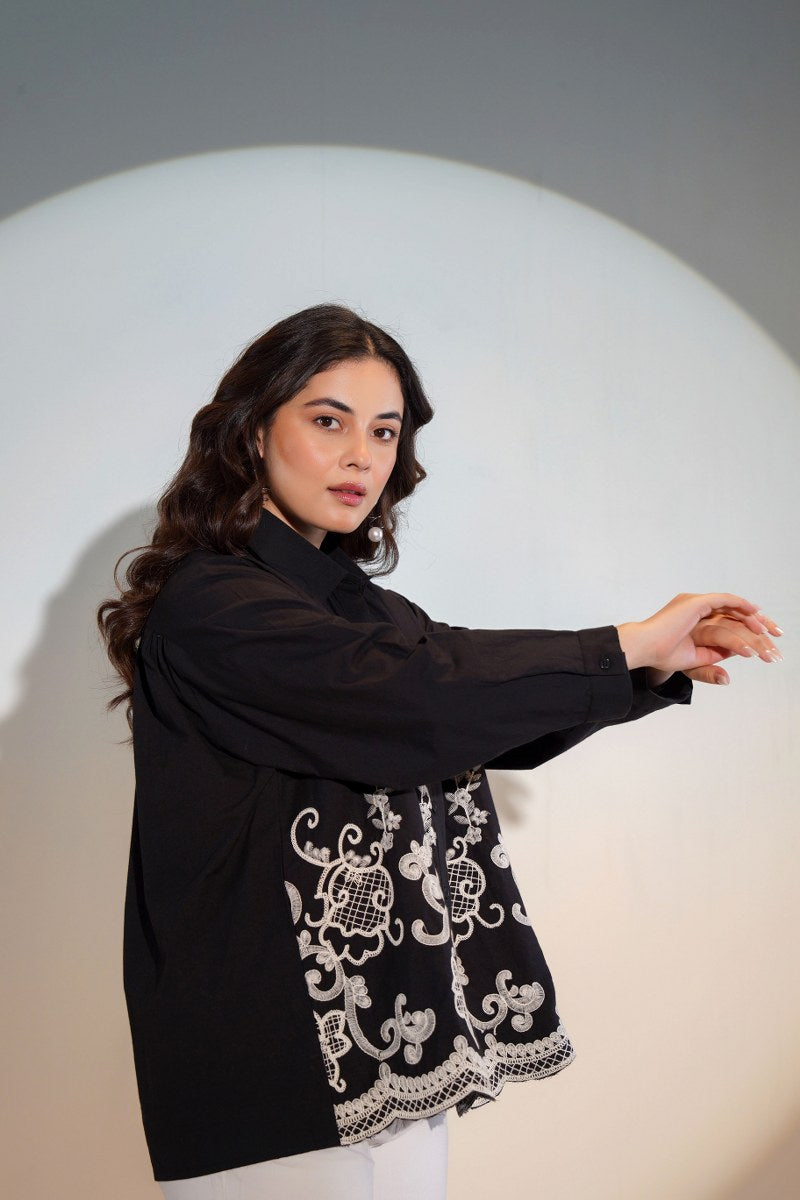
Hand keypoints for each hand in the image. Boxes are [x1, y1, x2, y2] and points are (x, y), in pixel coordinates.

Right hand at [616, 593, 783, 683]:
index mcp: (696, 621)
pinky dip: (742, 605)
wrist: (646, 649)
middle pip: (735, 614)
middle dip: (759, 625)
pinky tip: (757, 615)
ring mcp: (697, 604)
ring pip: (733, 609)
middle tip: (778, 635)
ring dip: (754, 620)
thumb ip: (711, 665)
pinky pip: (726, 601)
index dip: (750, 630)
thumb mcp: (694, 662)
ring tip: (770, 633)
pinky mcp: (697, 602)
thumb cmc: (662, 656)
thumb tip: (728, 677)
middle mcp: (698, 609)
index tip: (769, 642)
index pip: (729, 622)